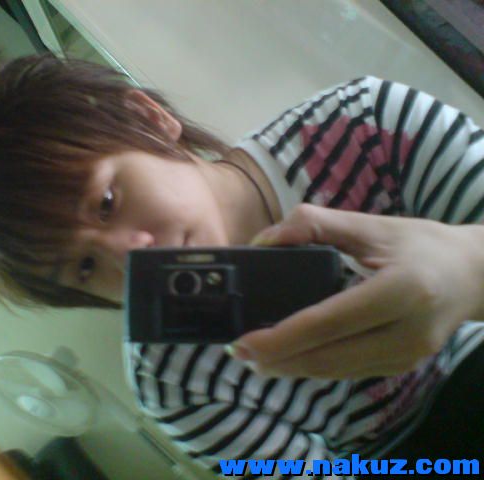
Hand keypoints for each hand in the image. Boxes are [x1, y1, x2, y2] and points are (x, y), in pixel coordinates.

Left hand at [226, 204, 483, 378]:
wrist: (474, 275)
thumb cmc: (420, 244)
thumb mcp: (370, 224)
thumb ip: (315, 224)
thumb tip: (262, 241)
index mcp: (400, 290)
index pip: (328, 322)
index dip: (281, 337)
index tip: (243, 341)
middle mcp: (407, 331)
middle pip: (328, 357)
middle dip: (277, 360)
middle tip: (238, 352)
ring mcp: (407, 355)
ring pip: (336, 372)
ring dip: (291, 368)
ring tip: (256, 358)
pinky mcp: (402, 366)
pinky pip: (349, 372)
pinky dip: (315, 367)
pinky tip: (290, 358)